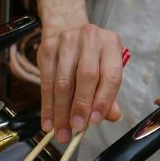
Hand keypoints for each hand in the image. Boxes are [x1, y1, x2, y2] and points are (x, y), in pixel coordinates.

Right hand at [37, 17, 124, 143]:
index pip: (111, 76)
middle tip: (76, 128)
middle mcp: (90, 38)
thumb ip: (110, 94)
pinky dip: (47, 105)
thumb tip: (113, 116)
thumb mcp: (105, 69)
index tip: (94, 121)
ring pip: (63, 82)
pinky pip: (46, 81)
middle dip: (80, 107)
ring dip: (62, 111)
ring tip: (62, 131)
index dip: (103, 101)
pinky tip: (49, 121)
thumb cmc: (91, 56)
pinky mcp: (48, 47)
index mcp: (111, 44)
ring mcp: (67, 40)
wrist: (67, 29)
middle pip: (86, 77)